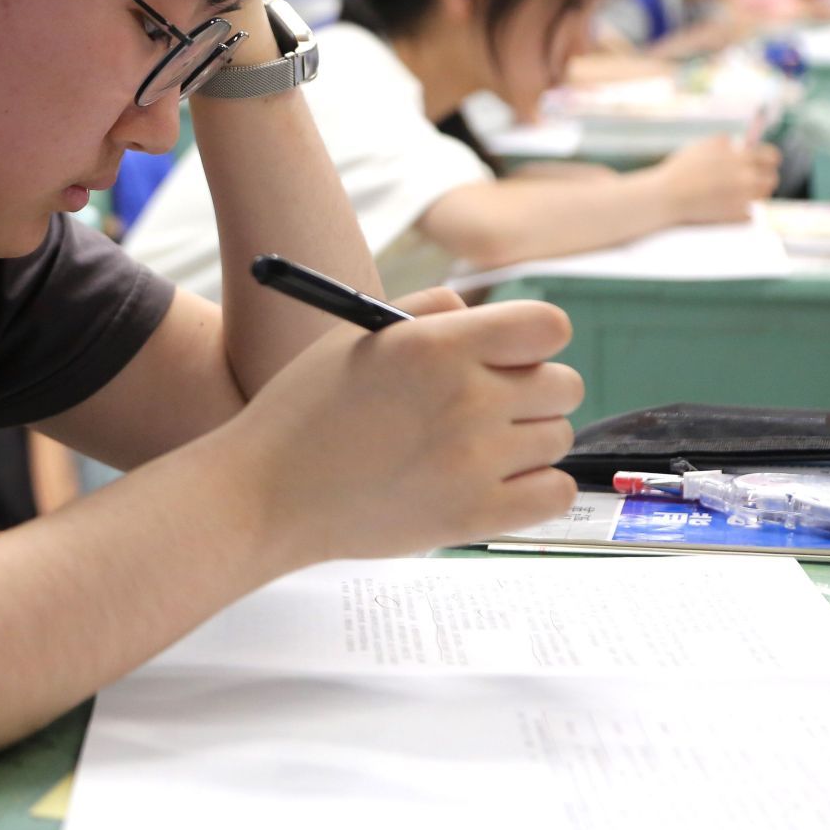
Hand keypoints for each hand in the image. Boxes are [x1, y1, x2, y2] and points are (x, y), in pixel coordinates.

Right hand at [229, 300, 581, 568]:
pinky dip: (537, 487)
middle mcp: (464, 399)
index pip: (547, 327)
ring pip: (557, 438)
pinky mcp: (474, 517)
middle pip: (563, 385)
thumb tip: (482, 314)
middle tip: (486, 406)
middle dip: (532, 390)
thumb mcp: (358, 336)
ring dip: (527, 441)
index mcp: (436, 346)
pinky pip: (555, 493)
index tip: (512, 354)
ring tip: (472, 448)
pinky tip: (495, 482)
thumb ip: (430, 313)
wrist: (266, 493)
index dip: (534, 339)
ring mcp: (473, 462)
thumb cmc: (306, 411)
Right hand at [652, 134, 781, 221]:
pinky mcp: (738, 216)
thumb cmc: (681, 170)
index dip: (769, 159)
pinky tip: (725, 208)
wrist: (667, 196)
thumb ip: (725, 143)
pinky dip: (741, 212)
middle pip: (772, 179)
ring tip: (736, 194)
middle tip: (750, 180)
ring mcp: (744, 198)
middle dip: (762, 178)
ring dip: (754, 194)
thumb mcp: (703, 146)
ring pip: (763, 196)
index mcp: (741, 158)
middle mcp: (748, 177)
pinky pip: (750, 214)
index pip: (772, 157)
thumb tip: (739, 144)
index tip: (765, 163)